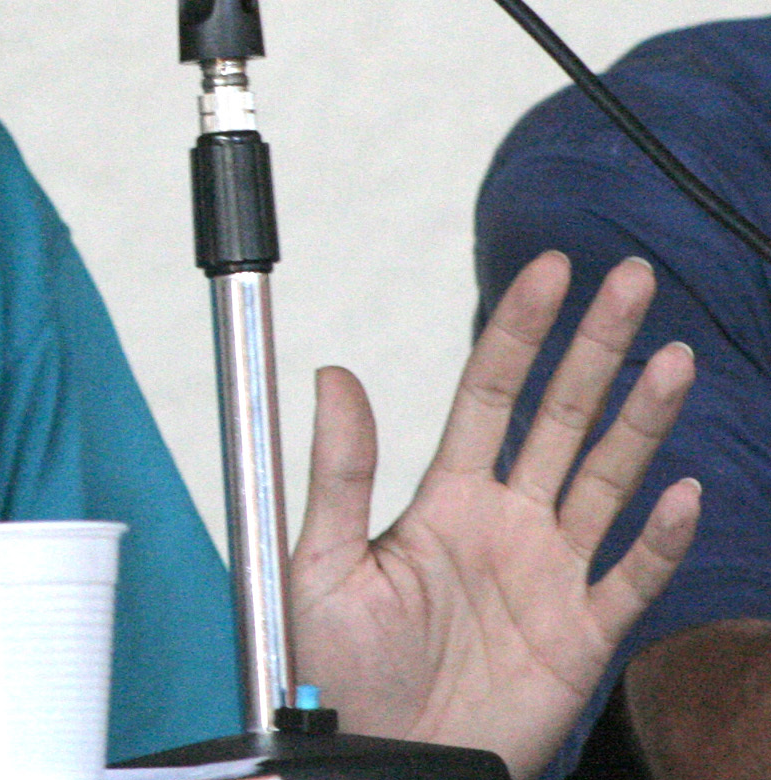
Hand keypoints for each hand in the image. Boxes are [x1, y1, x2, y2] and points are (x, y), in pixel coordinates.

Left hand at [289, 251, 698, 779]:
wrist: (375, 758)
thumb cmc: (337, 671)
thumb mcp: (320, 563)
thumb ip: (337, 471)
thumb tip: (333, 373)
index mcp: (444, 497)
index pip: (491, 392)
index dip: (520, 331)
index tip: (548, 270)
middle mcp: (507, 521)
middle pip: (563, 416)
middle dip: (594, 346)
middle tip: (627, 277)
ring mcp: (551, 574)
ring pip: (608, 480)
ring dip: (642, 420)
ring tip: (671, 358)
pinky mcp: (581, 636)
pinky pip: (632, 579)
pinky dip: (661, 539)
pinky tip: (682, 491)